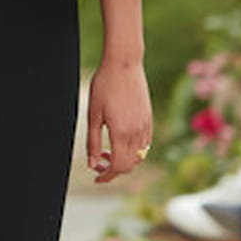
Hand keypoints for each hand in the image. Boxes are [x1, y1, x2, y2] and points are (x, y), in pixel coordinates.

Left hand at [87, 58, 151, 183]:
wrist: (124, 63)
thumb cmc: (104, 85)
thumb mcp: (93, 115)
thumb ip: (92, 142)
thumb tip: (91, 164)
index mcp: (121, 133)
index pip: (118, 166)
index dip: (106, 176)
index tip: (96, 177)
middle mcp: (136, 132)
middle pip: (129, 165)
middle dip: (113, 169)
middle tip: (97, 162)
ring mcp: (145, 126)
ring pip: (138, 156)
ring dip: (123, 159)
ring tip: (106, 149)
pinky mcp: (149, 118)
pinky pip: (144, 144)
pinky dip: (132, 149)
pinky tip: (119, 139)